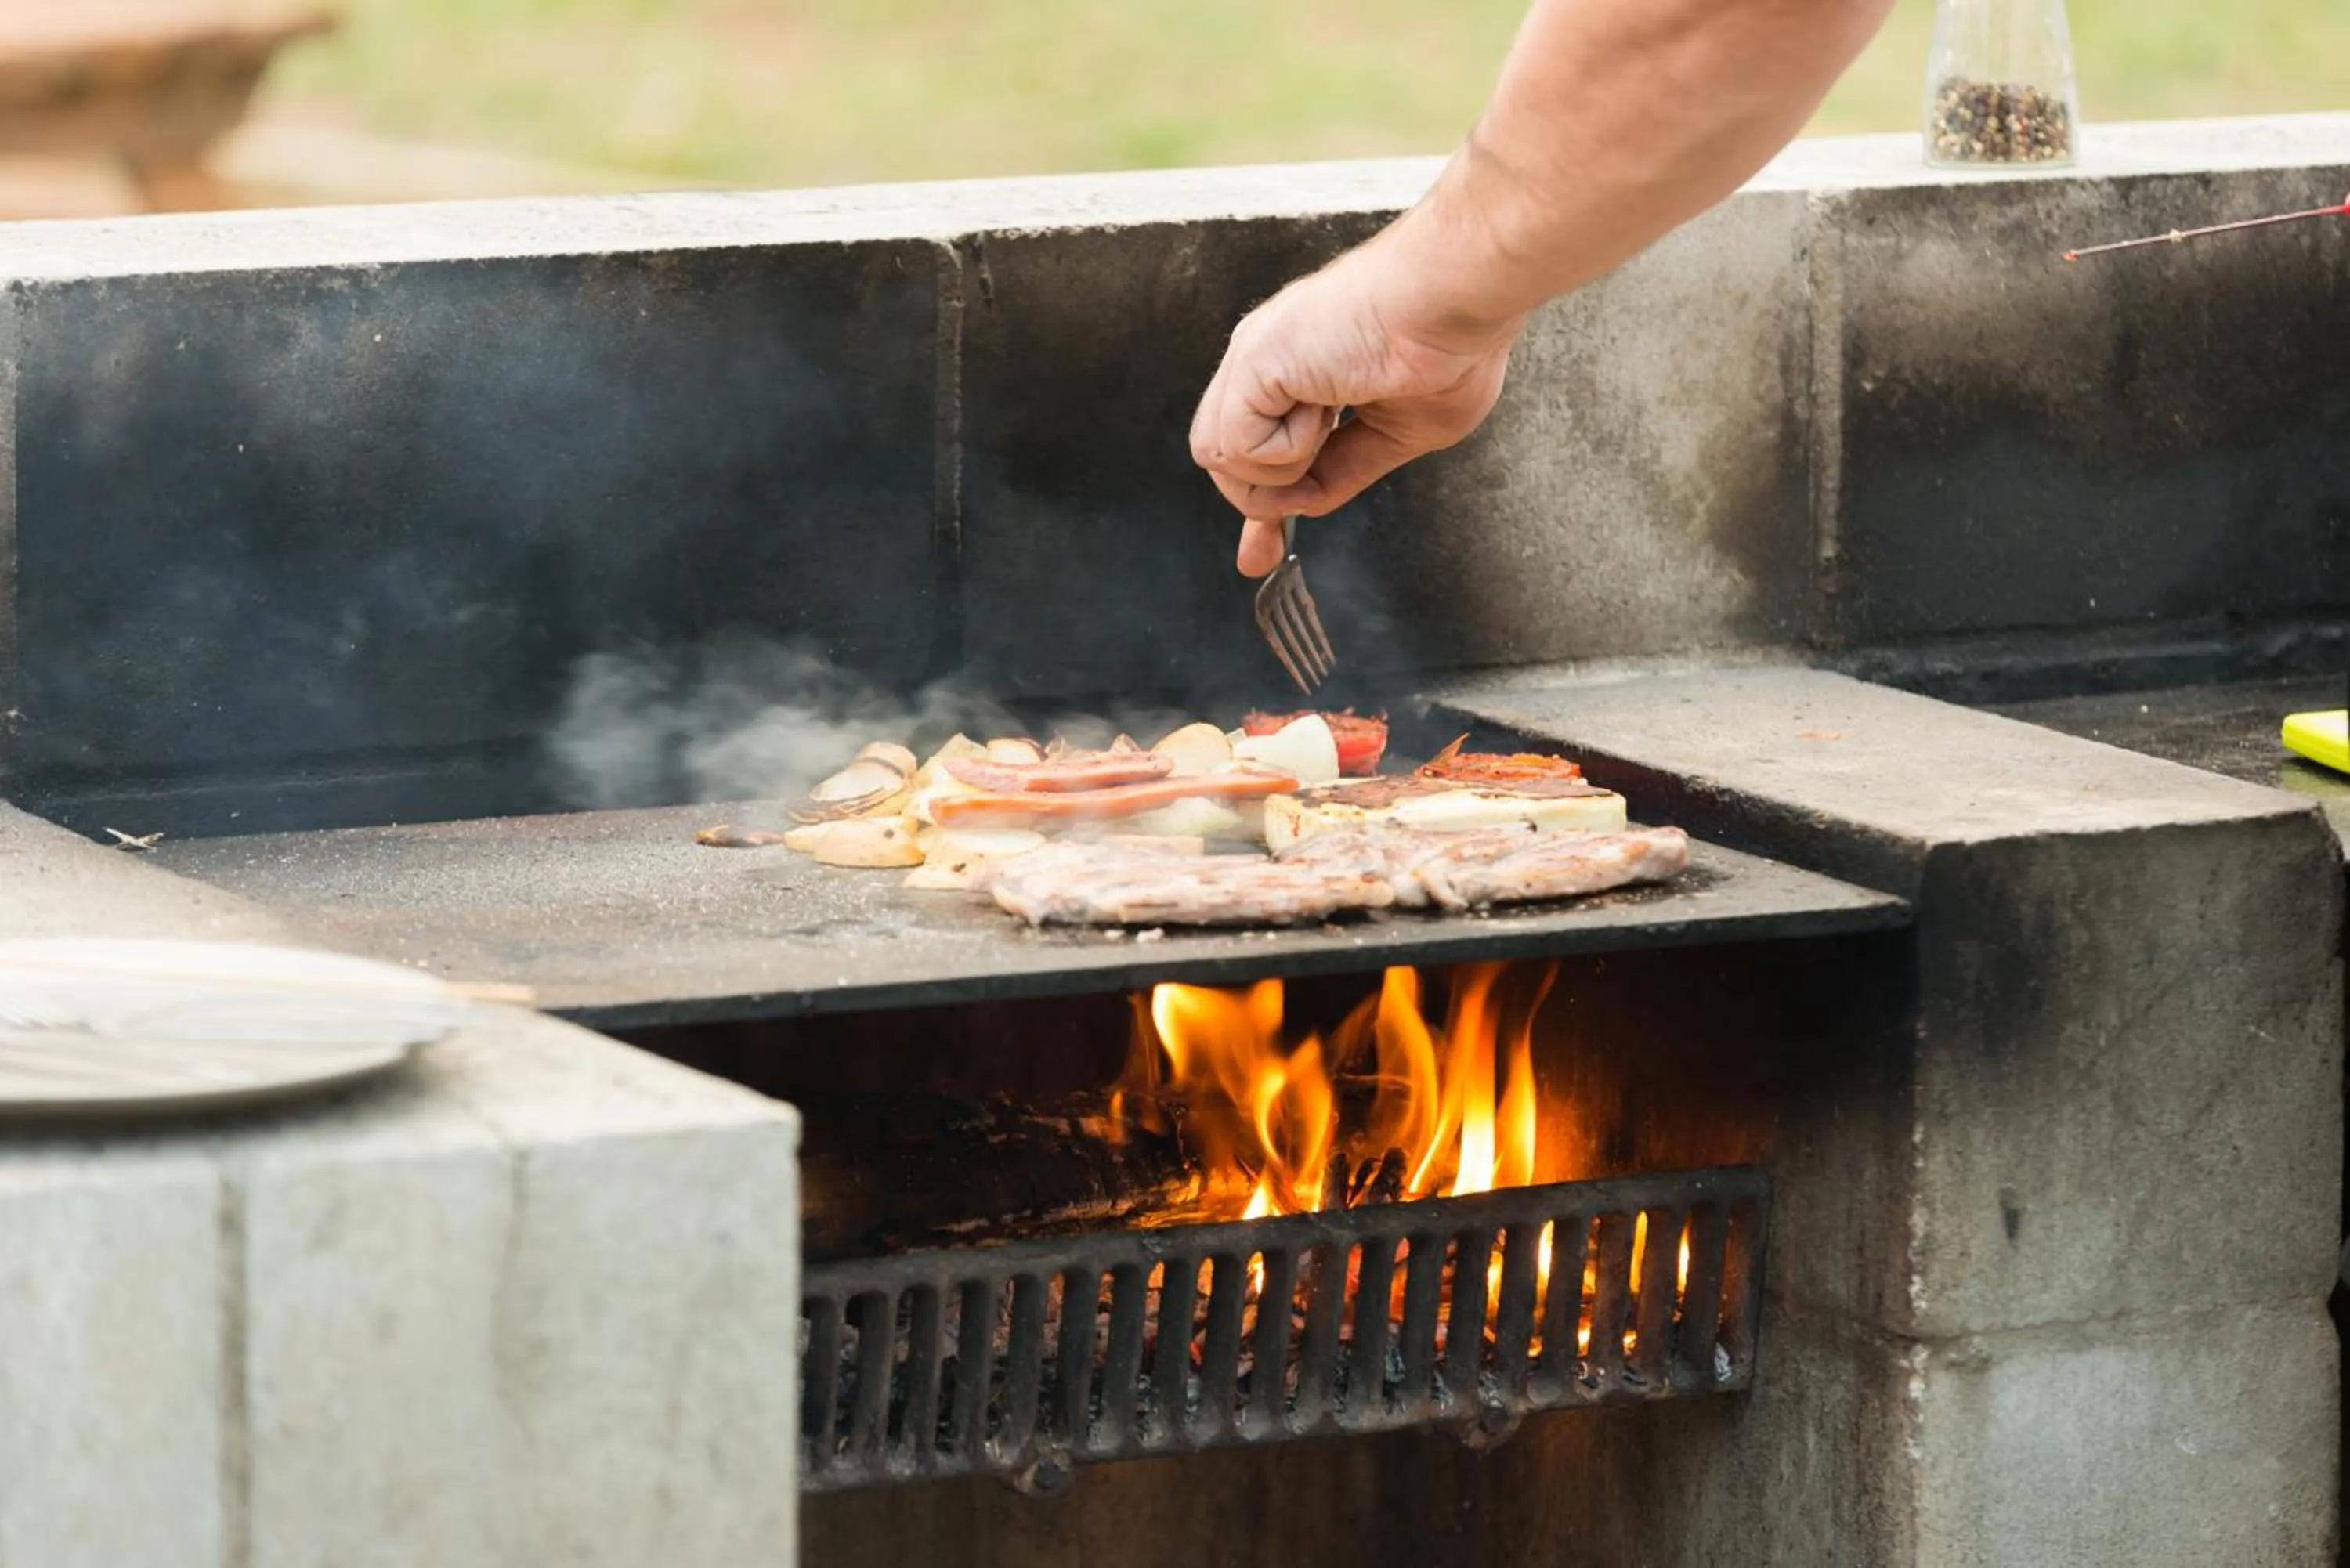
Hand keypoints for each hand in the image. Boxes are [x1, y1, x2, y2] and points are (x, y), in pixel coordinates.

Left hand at [1189, 241, 1520, 576]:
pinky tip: (1327, 407)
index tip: (1258, 557)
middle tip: (1316, 474)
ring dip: (1284, 468)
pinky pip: (1238, 449)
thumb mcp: (1397, 433)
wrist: (1456, 303)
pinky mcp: (1251, 364)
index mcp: (1298, 369)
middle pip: (1225, 460)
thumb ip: (1342, 470)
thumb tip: (1304, 509)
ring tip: (1336, 416)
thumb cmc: (1451, 349)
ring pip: (1223, 460)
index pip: (1251, 447)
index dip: (1257, 503)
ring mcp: (1253, 359)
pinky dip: (1287, 451)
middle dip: (1262, 500)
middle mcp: (1266, 362)